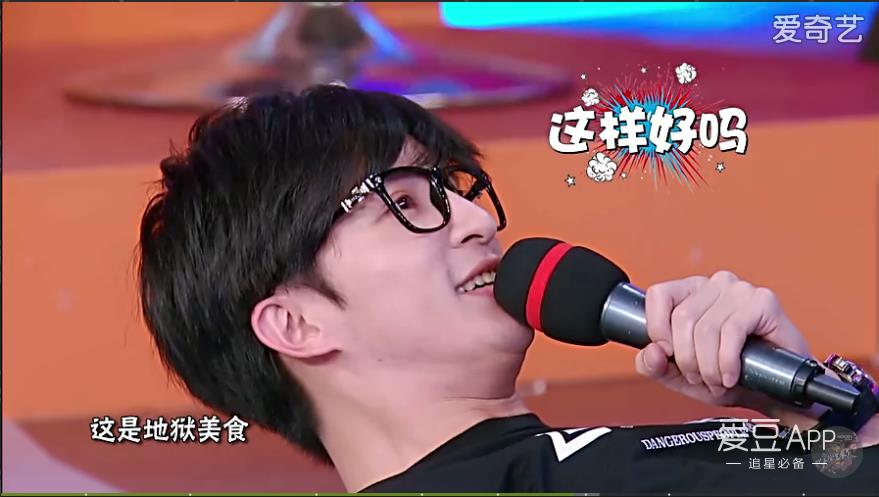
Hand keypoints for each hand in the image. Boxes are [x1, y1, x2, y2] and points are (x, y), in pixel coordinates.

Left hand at [635, 271, 812, 414]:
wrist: (777, 392)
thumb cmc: (734, 377)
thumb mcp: (682, 377)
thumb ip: (655, 366)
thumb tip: (649, 353)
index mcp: (691, 293)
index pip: (659, 295)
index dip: (657, 330)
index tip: (669, 355)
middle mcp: (714, 285)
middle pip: (682, 318)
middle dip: (686, 359)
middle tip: (699, 377)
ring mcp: (740, 290)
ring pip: (705, 328)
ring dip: (708, 365)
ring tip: (717, 380)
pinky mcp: (763, 301)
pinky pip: (731, 331)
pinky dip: (726, 361)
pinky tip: (731, 374)